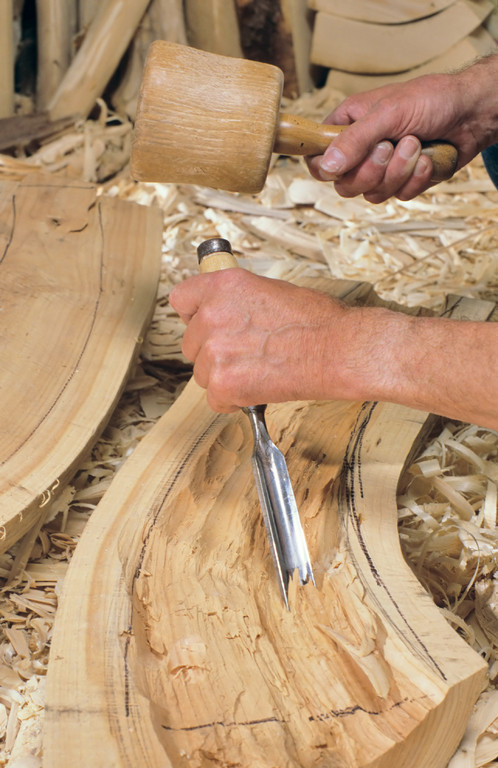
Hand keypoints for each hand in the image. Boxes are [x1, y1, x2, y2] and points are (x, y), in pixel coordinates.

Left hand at [169, 268, 497, 428]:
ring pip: (202, 373)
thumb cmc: (316, 320)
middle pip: (191, 343)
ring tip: (259, 369)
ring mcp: (215, 350)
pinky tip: (259, 387)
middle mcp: (212, 314)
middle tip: (248, 353)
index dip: (197, 316)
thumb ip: (234, 299)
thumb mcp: (268, 289)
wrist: (340, 349)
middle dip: (214, 351)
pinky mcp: (224, 384)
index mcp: (222, 286)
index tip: (211, 324)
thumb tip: (217, 310)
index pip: (181, 301)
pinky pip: (215, 400)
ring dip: (224, 377)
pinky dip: (235, 401)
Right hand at [307, 59, 497, 202]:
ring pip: (372, 194)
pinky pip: (398, 197)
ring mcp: (381, 169)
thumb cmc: (430, 99)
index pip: (316, 158)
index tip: (341, 165)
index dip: (324, 169)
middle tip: (389, 147)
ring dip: (398, 172)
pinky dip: (415, 179)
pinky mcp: (402, 182)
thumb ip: (354, 140)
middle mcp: (360, 150)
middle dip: (371, 171)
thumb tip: (326, 167)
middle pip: (344, 185)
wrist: (471, 112)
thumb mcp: (387, 113)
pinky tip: (426, 159)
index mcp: (347, 126)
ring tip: (415, 144)